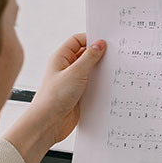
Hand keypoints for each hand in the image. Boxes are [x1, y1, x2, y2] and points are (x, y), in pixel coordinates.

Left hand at [3, 34, 105, 162]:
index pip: (77, 40)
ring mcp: (72, 81)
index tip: (106, 42)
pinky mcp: (78, 94)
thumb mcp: (75, 73)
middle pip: (85, 55)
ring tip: (113, 70)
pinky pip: (92, 85)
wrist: (48, 123)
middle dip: (98, 55)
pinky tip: (109, 85)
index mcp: (61, 58)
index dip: (91, 39)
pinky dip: (100, 84)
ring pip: (90, 70)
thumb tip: (99, 44)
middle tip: (113, 55)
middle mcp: (66, 68)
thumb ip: (89, 57)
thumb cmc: (53, 98)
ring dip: (100, 71)